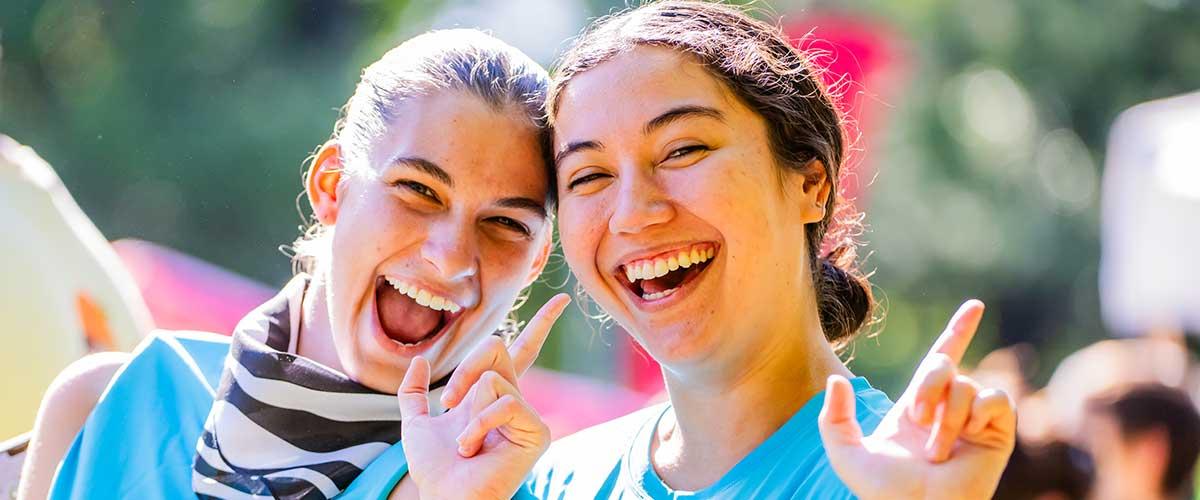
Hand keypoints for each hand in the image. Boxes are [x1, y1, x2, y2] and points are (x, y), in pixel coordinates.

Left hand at [397, 294, 569, 499]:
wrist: (442, 496)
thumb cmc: (433, 469)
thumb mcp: (415, 424)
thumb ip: (412, 392)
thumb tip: (420, 361)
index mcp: (491, 395)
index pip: (520, 350)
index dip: (542, 324)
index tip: (561, 300)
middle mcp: (513, 400)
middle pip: (498, 347)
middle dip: (466, 370)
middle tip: (448, 403)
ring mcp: (527, 415)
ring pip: (494, 377)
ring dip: (468, 409)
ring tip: (464, 442)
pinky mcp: (537, 431)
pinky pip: (505, 402)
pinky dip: (479, 424)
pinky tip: (473, 447)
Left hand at [818, 300, 1016, 499]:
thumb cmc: (883, 492)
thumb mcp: (844, 453)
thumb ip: (834, 417)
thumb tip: (837, 381)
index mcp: (918, 407)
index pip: (940, 359)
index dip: (958, 332)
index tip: (975, 307)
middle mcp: (949, 409)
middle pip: (944, 364)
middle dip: (928, 384)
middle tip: (916, 418)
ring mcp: (975, 422)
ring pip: (966, 385)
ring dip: (946, 416)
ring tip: (936, 451)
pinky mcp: (998, 435)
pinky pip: (995, 400)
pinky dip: (977, 413)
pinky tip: (964, 438)